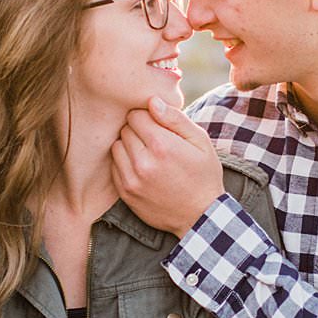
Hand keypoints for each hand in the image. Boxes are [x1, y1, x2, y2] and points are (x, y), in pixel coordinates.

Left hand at [111, 97, 224, 237]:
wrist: (200, 215)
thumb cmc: (203, 174)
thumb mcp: (200, 142)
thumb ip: (175, 119)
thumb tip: (152, 101)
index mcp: (162, 145)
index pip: (136, 115)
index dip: (147, 116)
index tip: (158, 125)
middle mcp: (143, 162)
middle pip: (125, 129)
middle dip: (138, 130)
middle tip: (155, 140)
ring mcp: (131, 179)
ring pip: (116, 146)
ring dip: (129, 146)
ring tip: (147, 154)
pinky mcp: (125, 192)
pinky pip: (114, 166)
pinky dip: (124, 163)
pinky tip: (142, 168)